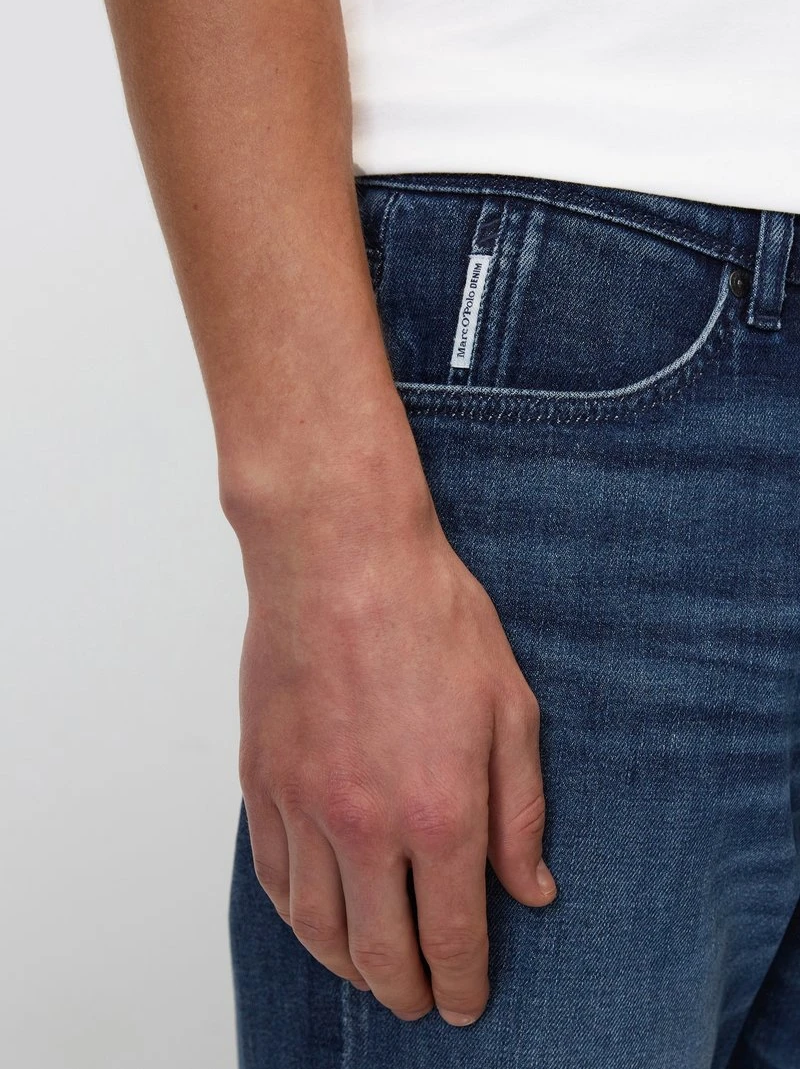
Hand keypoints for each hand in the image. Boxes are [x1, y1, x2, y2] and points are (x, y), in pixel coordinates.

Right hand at [232, 459, 555, 1027]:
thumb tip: (532, 889)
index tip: (466, 1004)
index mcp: (442, 812)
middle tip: (422, 1002)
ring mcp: (304, 805)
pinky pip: (273, 875)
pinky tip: (317, 917)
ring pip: (319, 926)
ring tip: (372, 973)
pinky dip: (297, 915)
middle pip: (381, 951)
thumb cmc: (433, 617)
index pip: (454, 937)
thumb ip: (521, 810)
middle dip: (408, 991)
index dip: (463, 983)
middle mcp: (366, 825)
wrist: (341, 555)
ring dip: (349, 966)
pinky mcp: (262, 780)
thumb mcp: (509, 706)